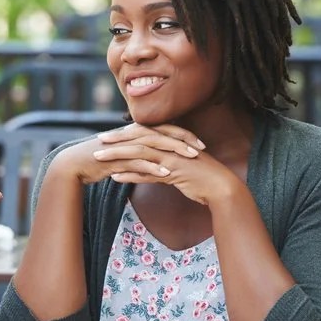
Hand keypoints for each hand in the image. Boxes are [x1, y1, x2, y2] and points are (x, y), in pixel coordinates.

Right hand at [52, 123, 205, 185]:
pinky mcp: (116, 159)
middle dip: (183, 140)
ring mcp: (124, 146)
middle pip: (162, 134)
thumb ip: (141, 153)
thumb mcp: (124, 154)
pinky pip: (138, 162)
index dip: (183, 135)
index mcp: (135, 132)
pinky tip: (167, 175)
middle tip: (201, 148)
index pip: (164, 130)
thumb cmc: (100, 160)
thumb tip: (157, 158)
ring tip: (190, 159)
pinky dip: (153, 168)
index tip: (200, 143)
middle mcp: (131, 135)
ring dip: (173, 152)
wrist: (74, 165)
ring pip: (154, 146)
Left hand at [91, 124, 236, 206]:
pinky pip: (148, 173)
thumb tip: (147, 167)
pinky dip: (130, 175)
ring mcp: (173, 157)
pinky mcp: (174, 172)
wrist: (222, 188)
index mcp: (173, 140)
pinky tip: (115, 177)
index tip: (110, 135)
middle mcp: (172, 146)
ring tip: (99, 157)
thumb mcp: (181, 167)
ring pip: (139, 153)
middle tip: (99, 140)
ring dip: (117, 155)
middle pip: (140, 138)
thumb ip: (164, 164)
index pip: (146, 132)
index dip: (127, 132)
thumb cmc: (203, 178)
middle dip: (117, 139)